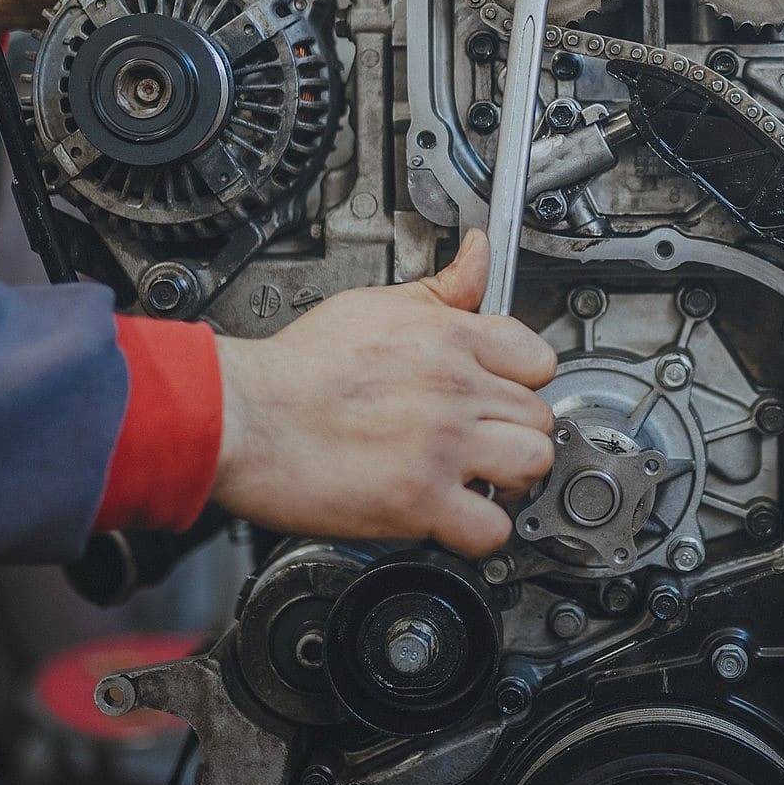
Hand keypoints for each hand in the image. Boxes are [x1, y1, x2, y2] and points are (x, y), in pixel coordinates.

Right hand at [209, 231, 559, 556]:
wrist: (244, 415)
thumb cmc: (297, 367)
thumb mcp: (375, 305)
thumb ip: (442, 288)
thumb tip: (479, 254)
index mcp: (449, 338)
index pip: (538, 359)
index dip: (523, 382)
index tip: (503, 395)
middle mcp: (454, 388)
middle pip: (539, 416)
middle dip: (514, 432)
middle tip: (484, 441)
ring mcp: (442, 446)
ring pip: (531, 465)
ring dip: (510, 478)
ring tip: (477, 477)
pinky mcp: (419, 499)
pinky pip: (491, 528)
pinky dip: (480, 530)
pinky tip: (455, 515)